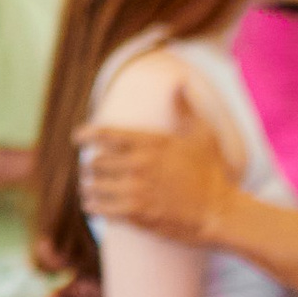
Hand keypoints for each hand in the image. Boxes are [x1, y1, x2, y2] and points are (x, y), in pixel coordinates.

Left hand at [78, 116, 234, 246]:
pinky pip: (100, 208)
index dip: (86, 134)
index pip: (106, 134)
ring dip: (90, 187)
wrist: (220, 212)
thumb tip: (180, 81)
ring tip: (91, 188)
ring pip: (93, 186)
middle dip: (92, 166)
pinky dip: (93, 206)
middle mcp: (139, 164)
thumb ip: (186, 108)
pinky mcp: (136, 214)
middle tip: (93, 170)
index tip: (77, 138)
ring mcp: (136, 190)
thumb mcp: (203, 135)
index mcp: (151, 143)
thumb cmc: (211, 173)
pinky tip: (94, 205)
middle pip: (95, 161)